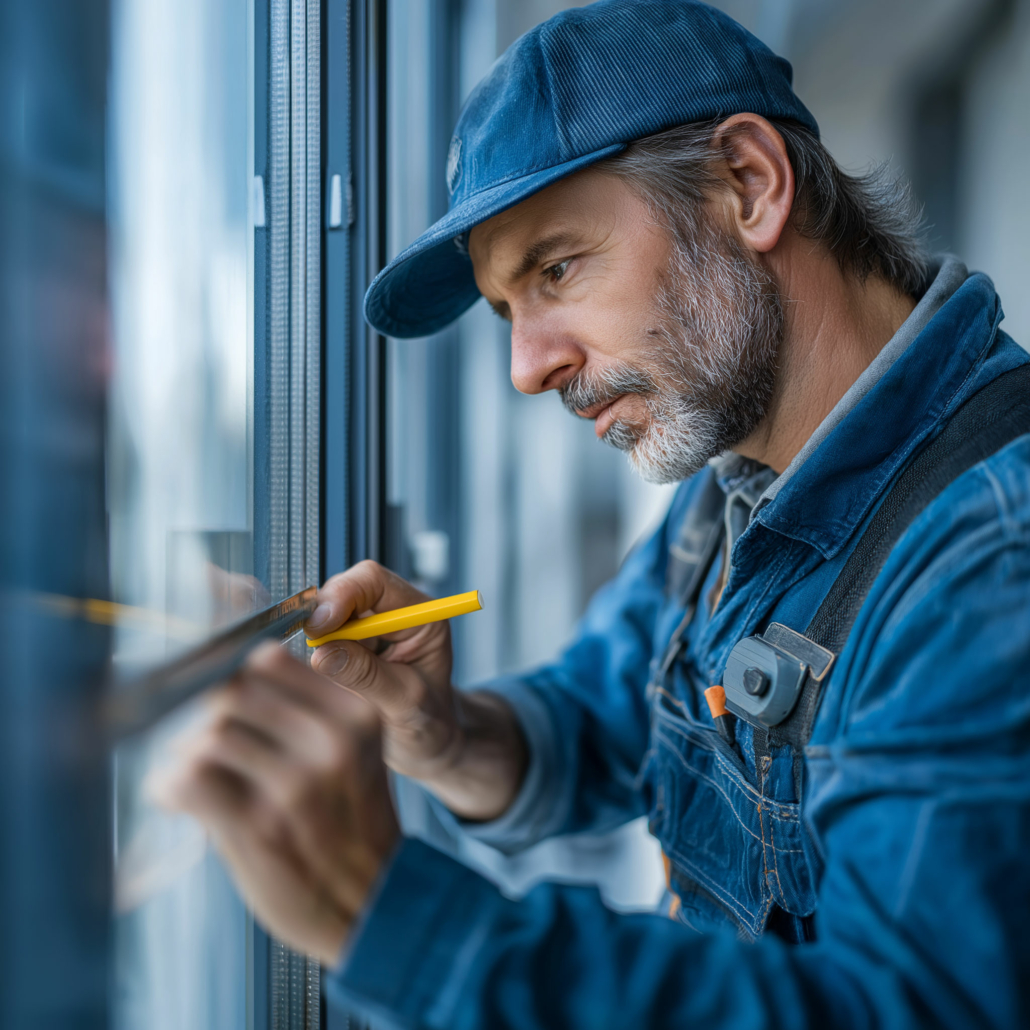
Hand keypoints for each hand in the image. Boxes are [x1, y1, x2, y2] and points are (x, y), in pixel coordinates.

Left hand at [151, 642, 399, 964]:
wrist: (372, 904)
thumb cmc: (351, 826)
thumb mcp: (355, 753)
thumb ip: (308, 711)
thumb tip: (226, 676)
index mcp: (356, 713)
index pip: (269, 660)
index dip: (233, 676)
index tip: (219, 698)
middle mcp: (330, 741)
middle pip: (232, 691)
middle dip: (203, 713)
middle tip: (197, 738)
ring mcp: (295, 783)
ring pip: (207, 735)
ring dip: (184, 753)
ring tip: (190, 774)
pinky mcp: (259, 826)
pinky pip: (188, 779)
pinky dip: (169, 786)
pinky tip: (177, 799)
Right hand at [305, 561, 526, 820]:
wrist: (429, 745)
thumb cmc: (429, 725)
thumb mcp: (405, 705)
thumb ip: (367, 676)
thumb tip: (321, 653)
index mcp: (421, 616)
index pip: (375, 582)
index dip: (342, 595)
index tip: (320, 626)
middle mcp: (395, 612)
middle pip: (346, 590)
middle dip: (324, 618)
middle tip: (313, 652)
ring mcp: (370, 627)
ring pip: (328, 613)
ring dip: (319, 640)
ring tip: (330, 678)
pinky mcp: (351, 644)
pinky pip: (322, 638)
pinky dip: (317, 654)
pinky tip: (327, 682)